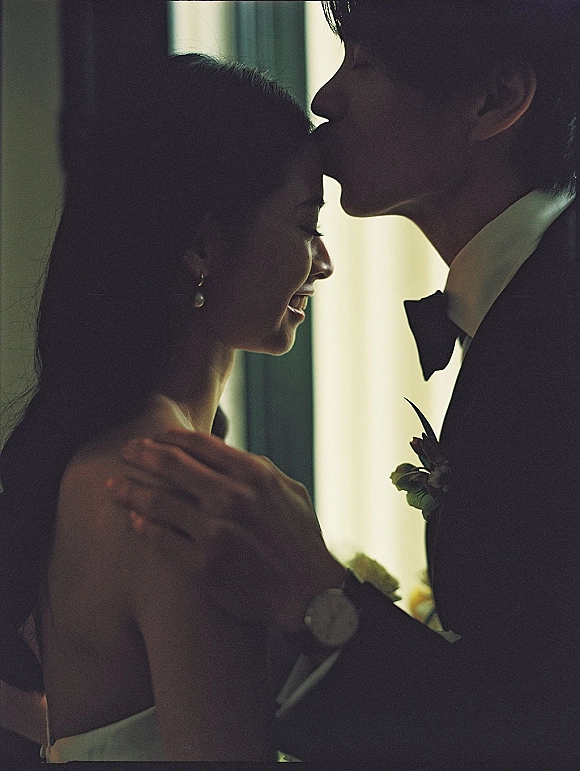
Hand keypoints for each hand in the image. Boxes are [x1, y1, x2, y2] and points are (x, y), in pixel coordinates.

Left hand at [107, 431, 345, 631]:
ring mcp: (215, 532)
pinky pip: (160, 540)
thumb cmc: (299, 538)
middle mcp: (232, 498)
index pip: (199, 443)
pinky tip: (134, 520)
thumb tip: (219, 453)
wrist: (309, 592)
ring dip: (130, 490)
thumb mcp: (287, 489)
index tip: (155, 439)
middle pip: (171, 465)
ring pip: (157, 502)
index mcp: (253, 474)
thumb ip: (253, 468)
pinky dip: (143, 527)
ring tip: (114, 486)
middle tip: (125, 452)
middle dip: (141, 454)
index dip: (170, 437)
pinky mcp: (203, 565)